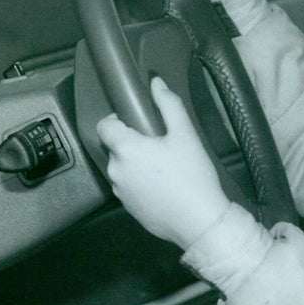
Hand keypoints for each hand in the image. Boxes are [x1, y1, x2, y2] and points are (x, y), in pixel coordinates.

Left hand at [97, 77, 230, 249]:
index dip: (117, 119)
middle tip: (161, 144)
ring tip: (165, 167)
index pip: (104, 126)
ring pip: (123, 168)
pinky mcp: (128, 209)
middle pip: (116, 147)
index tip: (135, 121)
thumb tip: (156, 83)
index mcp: (126, 149)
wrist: (199, 221)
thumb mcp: (185, 134)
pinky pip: (130, 187)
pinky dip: (141, 183)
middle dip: (133, 142)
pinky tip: (164, 185)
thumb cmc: (193, 177)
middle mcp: (116, 170)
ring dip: (137, 163)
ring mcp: (121, 192)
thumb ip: (169, 104)